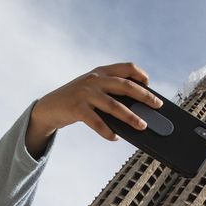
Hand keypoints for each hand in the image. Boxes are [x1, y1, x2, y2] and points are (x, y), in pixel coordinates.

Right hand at [29, 63, 160, 143]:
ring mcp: (85, 93)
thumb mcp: (92, 91)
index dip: (140, 74)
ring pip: (114, 106)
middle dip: (144, 96)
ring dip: (131, 117)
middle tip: (156, 106)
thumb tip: (136, 113)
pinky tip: (115, 138)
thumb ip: (110, 95)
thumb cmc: (77, 101)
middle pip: (125, 86)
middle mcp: (94, 80)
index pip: (126, 67)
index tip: (149, 83)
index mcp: (100, 72)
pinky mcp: (77, 108)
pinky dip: (107, 132)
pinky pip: (97, 122)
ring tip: (142, 126)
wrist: (49, 107)